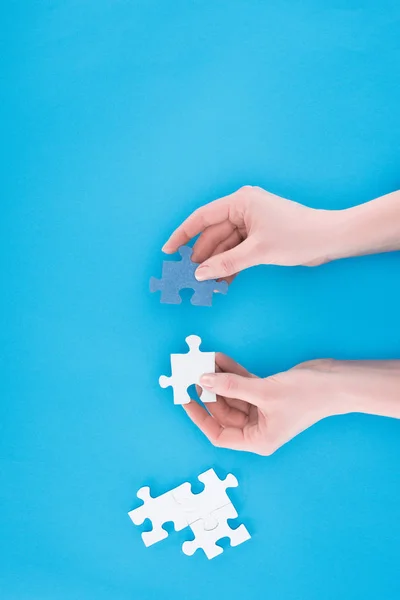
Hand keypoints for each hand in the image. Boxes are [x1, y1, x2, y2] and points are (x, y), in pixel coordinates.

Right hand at [163, 186, 334, 280]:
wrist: (330, 239)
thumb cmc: (298, 236)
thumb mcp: (259, 251)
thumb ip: (227, 262)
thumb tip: (201, 273)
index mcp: (240, 202)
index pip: (202, 218)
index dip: (182, 235)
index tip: (168, 251)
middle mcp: (243, 209)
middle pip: (213, 234)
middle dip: (202, 256)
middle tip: (187, 278)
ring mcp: (251, 223)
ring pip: (225, 246)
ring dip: (216, 265)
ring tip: (205, 285)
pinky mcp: (259, 237)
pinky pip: (237, 251)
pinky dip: (230, 266)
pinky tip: (222, 282)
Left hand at [184, 354, 339, 454]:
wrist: (336, 381)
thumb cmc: (306, 396)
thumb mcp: (264, 392)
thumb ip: (232, 385)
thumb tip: (203, 379)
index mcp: (258, 439)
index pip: (219, 435)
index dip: (200, 418)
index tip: (186, 401)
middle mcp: (258, 427)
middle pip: (223, 412)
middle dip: (209, 392)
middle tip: (193, 374)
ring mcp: (262, 409)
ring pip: (232, 395)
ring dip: (219, 378)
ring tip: (204, 361)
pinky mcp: (267, 393)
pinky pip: (242, 383)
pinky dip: (232, 372)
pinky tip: (219, 359)